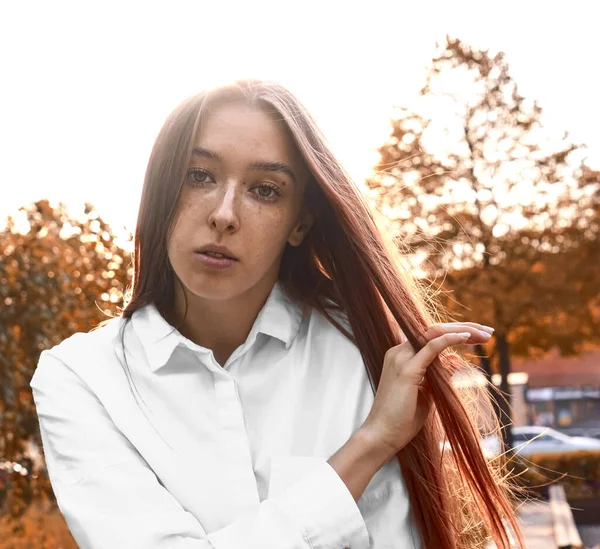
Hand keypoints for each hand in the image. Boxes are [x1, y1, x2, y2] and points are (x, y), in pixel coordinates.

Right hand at [361, 322, 493, 458]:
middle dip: (464, 327)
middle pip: (434, 329)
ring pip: (434, 332)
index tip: (479, 335)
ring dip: (462, 330)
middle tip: (488, 331)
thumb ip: (438, 375)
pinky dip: (449, 339)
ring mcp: (401, 358)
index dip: (455, 331)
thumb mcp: (427, 393)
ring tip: (485, 334)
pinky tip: (467, 337)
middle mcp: (399, 352)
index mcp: (401, 356)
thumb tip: (453, 361)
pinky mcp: (407, 370)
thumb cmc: (402, 419)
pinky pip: (431, 346)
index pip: (430, 335)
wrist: (382, 435)